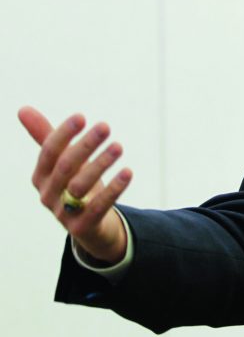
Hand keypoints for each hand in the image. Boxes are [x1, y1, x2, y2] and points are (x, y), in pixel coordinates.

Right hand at [18, 106, 131, 264]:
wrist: (89, 226)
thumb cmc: (74, 185)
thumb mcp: (62, 162)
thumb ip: (46, 137)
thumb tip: (22, 109)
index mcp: (41, 176)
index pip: (48, 152)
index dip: (63, 134)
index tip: (81, 116)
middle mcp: (48, 194)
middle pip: (65, 167)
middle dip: (85, 145)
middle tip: (105, 126)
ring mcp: (63, 213)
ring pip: (81, 186)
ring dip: (101, 164)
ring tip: (119, 146)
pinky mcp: (81, 227)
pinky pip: (98, 207)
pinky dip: (114, 189)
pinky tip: (128, 172)